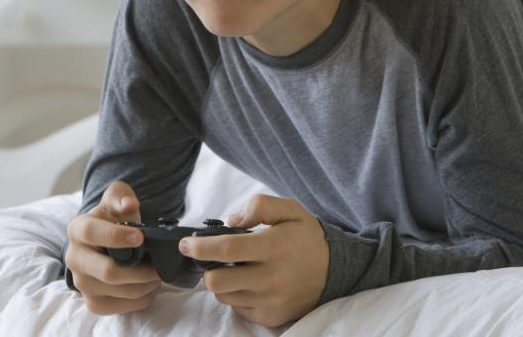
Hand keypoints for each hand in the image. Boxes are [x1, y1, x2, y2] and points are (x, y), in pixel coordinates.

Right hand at [65, 181, 161, 315]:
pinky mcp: (92, 302)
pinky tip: (149, 287)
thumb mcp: (115, 199)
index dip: (116, 237)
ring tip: (157, 275)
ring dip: (144, 285)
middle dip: (139, 271)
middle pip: (107, 272)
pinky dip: (140, 299)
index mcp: (77, 229)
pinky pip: (119, 307)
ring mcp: (81, 283)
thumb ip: (121, 196)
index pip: (92, 233)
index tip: (140, 238)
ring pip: (117, 291)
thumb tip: (128, 204)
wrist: (104, 241)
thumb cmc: (112, 218)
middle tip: (158, 266)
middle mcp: (74, 258)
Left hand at [179, 194, 329, 327]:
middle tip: (211, 258)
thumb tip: (232, 220)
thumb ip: (260, 206)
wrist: (336, 271)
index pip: (227, 250)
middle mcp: (271, 278)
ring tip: (236, 269)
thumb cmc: (307, 237)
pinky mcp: (271, 317)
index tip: (186, 244)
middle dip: (206, 269)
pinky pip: (239, 308)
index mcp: (274, 248)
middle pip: (217, 281)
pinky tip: (249, 282)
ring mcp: (271, 301)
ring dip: (222, 282)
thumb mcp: (290, 209)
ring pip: (225, 296)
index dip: (201, 248)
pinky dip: (237, 295)